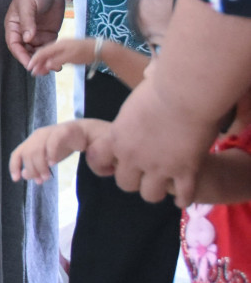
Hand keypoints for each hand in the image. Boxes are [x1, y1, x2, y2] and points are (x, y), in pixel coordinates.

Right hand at [5, 0, 67, 67]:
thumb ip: (27, 21)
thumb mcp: (28, 5)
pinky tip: (60, 62)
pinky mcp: (48, 34)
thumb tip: (27, 38)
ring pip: (38, 52)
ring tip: (54, 68)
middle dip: (33, 61)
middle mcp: (23, 33)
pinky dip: (53, 55)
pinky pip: (49, 47)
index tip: (29, 64)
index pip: (14, 45)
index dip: (21, 55)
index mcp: (14, 26)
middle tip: (43, 70)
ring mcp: (36, 34)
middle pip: (26, 51)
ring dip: (44, 60)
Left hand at [9, 119, 105, 183]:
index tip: (16, 179)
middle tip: (41, 181)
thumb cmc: (63, 146)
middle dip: (32, 169)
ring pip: (37, 149)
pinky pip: (52, 142)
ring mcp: (49, 132)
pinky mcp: (61, 131)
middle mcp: (37, 136)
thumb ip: (36, 166)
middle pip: (27, 154)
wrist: (84, 133)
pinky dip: (50, 154)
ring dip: (40, 165)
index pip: (17, 154)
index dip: (14, 166)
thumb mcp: (48, 159)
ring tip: (47, 176)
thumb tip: (24, 175)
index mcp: (31, 141)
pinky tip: (52, 164)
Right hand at [26, 37, 95, 76]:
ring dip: (45, 63)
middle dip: (38, 63)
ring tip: (42, 72)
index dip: (34, 60)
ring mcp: (64, 46)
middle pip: (44, 54)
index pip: (41, 52)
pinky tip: (52, 67)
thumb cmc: (86, 52)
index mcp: (58, 45)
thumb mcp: (71, 57)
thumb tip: (46, 65)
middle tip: (34, 73)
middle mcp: (59, 44)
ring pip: (50, 55)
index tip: (30, 69)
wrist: (100, 48)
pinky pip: (56, 56)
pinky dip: (51, 62)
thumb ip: (57, 60)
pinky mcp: (68, 50)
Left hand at [106, 79, 216, 205]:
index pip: (97, 160)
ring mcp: (159, 166)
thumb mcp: (135, 102)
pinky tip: (185, 191)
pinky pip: (183, 195)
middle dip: (135, 180)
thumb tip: (140, 90)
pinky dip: (185, 196)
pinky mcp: (185, 171)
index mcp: (116, 136)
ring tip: (166, 184)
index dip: (105, 164)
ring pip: (150, 195)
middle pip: (125, 183)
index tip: (114, 163)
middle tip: (145, 174)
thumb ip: (132, 111)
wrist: (185, 92)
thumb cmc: (161, 87)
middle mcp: (133, 155)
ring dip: (158, 190)